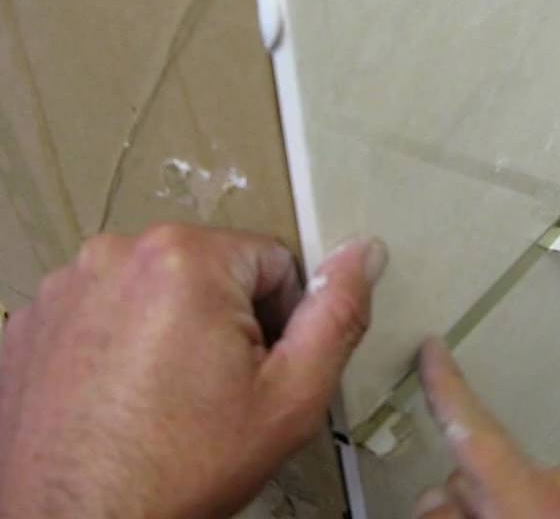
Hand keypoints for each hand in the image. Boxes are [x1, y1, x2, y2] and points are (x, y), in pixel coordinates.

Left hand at [0, 224, 386, 518]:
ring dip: (174, 329)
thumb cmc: (181, 469)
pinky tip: (123, 395)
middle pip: (214, 271)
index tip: (255, 374)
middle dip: (227, 322)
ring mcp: (67, 286)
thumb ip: (336, 314)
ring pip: (160, 289)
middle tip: (214, 391)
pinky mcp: (34, 320)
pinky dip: (122, 342)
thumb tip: (363, 251)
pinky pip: (107, 310)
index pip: (274, 262)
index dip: (281, 322)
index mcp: (186, 257)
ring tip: (167, 397)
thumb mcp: (290, 397)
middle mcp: (116, 253)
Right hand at [415, 338, 559, 518]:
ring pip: (536, 480)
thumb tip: (442, 490)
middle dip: (485, 493)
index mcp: (540, 507)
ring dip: (524, 505)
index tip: (433, 349)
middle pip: (500, 465)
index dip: (450, 391)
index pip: (480, 436)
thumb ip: (451, 517)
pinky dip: (556, 510)